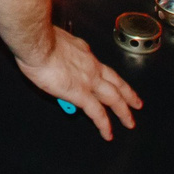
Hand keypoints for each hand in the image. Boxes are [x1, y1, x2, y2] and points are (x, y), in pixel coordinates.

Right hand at [14, 26, 140, 141]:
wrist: (37, 43)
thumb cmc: (39, 39)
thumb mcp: (53, 39)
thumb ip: (57, 50)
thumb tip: (52, 57)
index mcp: (83, 51)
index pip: (97, 65)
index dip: (101, 73)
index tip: (101, 78)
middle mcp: (91, 65)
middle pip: (116, 82)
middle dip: (128, 93)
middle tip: (136, 102)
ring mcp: (89, 81)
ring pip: (114, 98)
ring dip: (124, 111)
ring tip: (129, 121)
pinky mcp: (81, 94)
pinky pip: (97, 113)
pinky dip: (104, 124)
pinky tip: (107, 133)